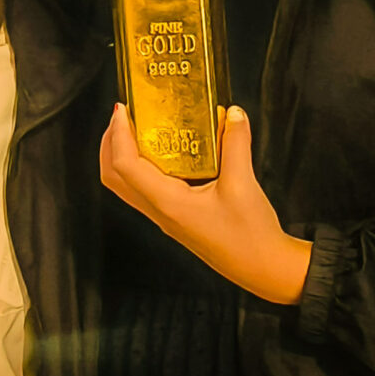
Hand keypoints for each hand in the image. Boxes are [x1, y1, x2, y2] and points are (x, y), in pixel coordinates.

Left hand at [100, 103, 313, 303]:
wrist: (263, 268)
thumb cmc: (251, 234)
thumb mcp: (243, 183)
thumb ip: (236, 144)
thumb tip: (233, 112)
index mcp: (168, 203)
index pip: (126, 166)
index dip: (118, 134)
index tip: (123, 108)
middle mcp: (160, 211)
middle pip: (114, 177)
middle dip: (111, 143)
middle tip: (123, 115)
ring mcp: (165, 217)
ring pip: (126, 185)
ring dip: (123, 155)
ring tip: (137, 128)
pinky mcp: (175, 218)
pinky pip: (145, 190)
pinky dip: (142, 166)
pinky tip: (165, 150)